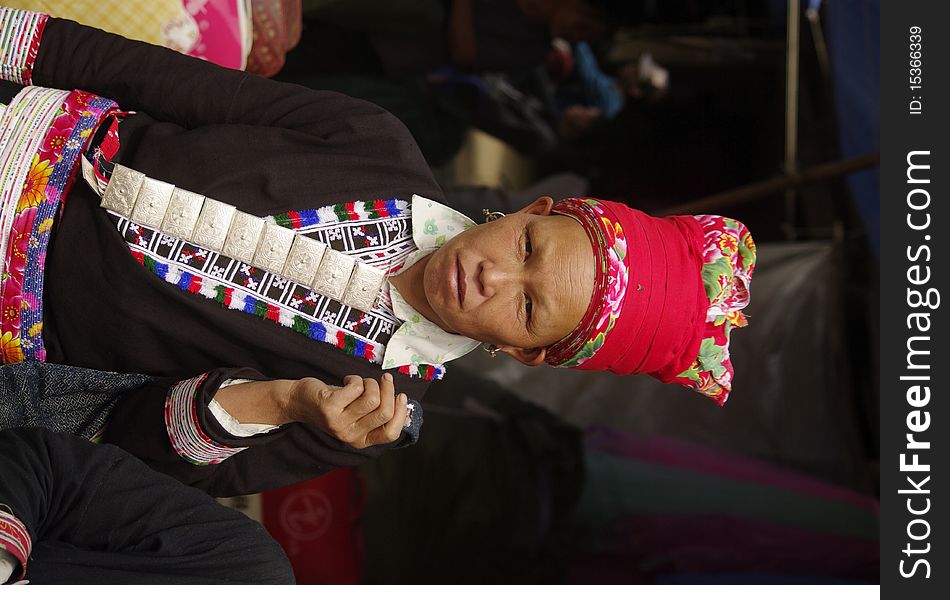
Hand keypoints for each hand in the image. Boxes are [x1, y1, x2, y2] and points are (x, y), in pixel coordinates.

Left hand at [285, 373, 408, 449]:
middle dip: (388, 390)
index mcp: (361, 440)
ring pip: (372, 398)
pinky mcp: (330, 407)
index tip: (401, 395)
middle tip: (384, 379)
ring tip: (361, 381)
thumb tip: (404, 403)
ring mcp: (339, 422)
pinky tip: (347, 380)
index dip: (400, 413)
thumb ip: (375, 413)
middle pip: (384, 412)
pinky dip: (355, 378)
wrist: (299, 401)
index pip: (390, 434)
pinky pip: (356, 387)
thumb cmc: (334, 404)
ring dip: (371, 382)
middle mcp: (350, 435)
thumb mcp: (356, 415)